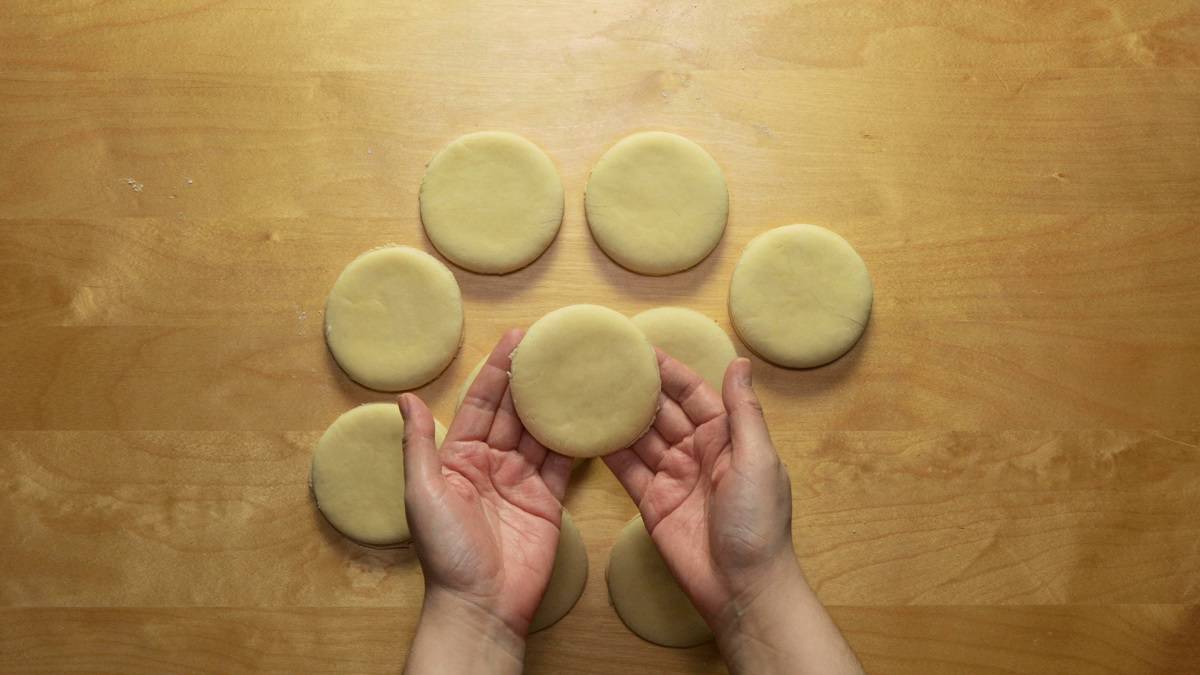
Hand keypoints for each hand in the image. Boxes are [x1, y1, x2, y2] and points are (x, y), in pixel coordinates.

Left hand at [399, 329, 571, 673]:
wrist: (482, 604)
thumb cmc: (446, 553)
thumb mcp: (423, 492)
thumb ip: (418, 444)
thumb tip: (403, 397)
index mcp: (459, 457)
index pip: (482, 403)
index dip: (498, 370)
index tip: (517, 339)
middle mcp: (491, 463)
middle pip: (515, 411)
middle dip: (532, 378)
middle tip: (554, 343)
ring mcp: (521, 481)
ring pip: (541, 431)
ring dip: (556, 402)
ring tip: (576, 368)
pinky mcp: (548, 500)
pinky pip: (564, 462)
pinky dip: (577, 438)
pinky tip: (591, 413)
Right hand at [605, 353, 861, 673]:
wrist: (742, 588)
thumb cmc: (758, 524)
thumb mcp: (758, 460)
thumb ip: (743, 412)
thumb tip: (739, 362)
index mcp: (727, 437)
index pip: (693, 393)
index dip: (668, 371)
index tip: (640, 348)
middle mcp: (698, 452)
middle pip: (661, 411)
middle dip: (636, 389)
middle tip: (602, 364)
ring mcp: (673, 476)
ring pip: (640, 437)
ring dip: (617, 416)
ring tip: (586, 390)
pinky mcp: (651, 502)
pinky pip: (626, 469)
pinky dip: (607, 450)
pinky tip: (585, 430)